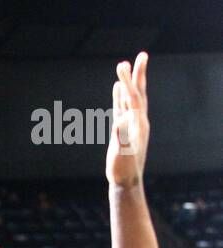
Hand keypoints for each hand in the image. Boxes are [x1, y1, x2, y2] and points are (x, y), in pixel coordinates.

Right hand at [106, 52, 149, 187]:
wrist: (126, 181)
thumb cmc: (124, 169)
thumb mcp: (122, 154)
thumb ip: (122, 137)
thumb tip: (120, 121)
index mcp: (138, 124)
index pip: (134, 97)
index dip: (127, 82)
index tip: (122, 67)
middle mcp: (138, 120)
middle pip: (138, 92)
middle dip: (138, 74)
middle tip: (142, 55)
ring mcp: (131, 124)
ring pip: (131, 97)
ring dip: (129, 81)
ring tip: (126, 65)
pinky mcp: (123, 128)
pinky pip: (122, 107)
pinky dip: (120, 95)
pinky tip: (117, 87)